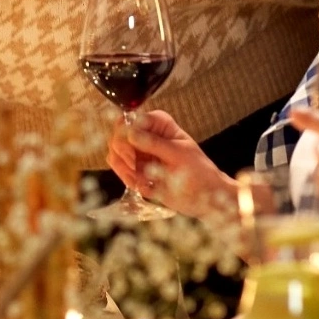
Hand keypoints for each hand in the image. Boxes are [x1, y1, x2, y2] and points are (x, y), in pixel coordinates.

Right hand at [106, 110, 236, 218]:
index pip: (131, 120)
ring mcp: (138, 150)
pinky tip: (142, 184)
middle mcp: (145, 133)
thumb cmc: (199, 173)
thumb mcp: (180, 155)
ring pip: (114, 151)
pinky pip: (118, 167)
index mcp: (158, 123)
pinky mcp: (134, 166)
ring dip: (125, 169)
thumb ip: (155, 144)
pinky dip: (126, 177)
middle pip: (117, 135)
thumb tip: (131, 133)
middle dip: (124, 155)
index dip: (127, 136)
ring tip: (142, 180)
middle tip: (136, 169)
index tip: (133, 155)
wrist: (205, 198)